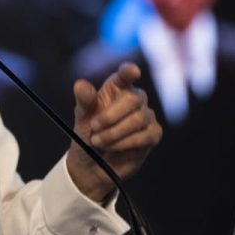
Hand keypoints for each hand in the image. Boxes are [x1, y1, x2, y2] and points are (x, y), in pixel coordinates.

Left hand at [66, 62, 161, 202]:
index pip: (125, 75)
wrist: (92, 163)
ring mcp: (146, 116)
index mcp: (116, 88)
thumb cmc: (88, 134)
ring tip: (99, 141)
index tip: (132, 72)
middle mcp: (134, 98)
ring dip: (115, 133)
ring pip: (139, 119)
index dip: (129, 71)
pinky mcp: (153, 133)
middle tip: (94, 128)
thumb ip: (84, 101)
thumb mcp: (82, 117)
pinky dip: (126, 143)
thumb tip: (81, 84)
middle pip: (133, 99)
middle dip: (110, 116)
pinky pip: (146, 135)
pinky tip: (114, 148)